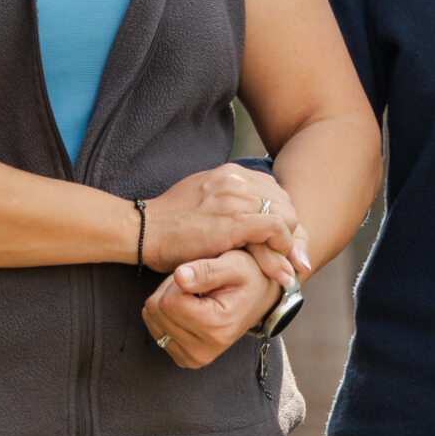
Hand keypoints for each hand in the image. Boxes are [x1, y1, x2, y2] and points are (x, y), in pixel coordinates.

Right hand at [142, 165, 309, 285]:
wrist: (144, 230)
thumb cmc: (169, 221)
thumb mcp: (202, 197)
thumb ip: (226, 198)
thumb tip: (245, 208)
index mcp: (231, 173)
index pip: (273, 189)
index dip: (281, 215)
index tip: (280, 238)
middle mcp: (237, 179)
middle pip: (284, 201)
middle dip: (290, 228)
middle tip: (290, 254)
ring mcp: (236, 198)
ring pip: (285, 214)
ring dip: (289, 241)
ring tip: (287, 263)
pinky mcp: (234, 221)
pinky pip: (275, 228)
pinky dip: (283, 245)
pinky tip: (279, 262)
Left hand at [142, 249, 278, 368]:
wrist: (259, 300)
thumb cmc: (248, 278)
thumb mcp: (234, 264)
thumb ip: (206, 270)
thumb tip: (179, 276)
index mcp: (216, 327)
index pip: (168, 302)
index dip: (178, 282)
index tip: (197, 277)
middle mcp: (203, 350)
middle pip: (157, 311)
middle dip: (171, 290)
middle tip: (196, 286)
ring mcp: (193, 358)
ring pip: (152, 319)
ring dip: (168, 301)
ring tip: (194, 297)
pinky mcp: (185, 359)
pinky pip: (155, 330)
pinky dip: (167, 315)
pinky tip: (188, 310)